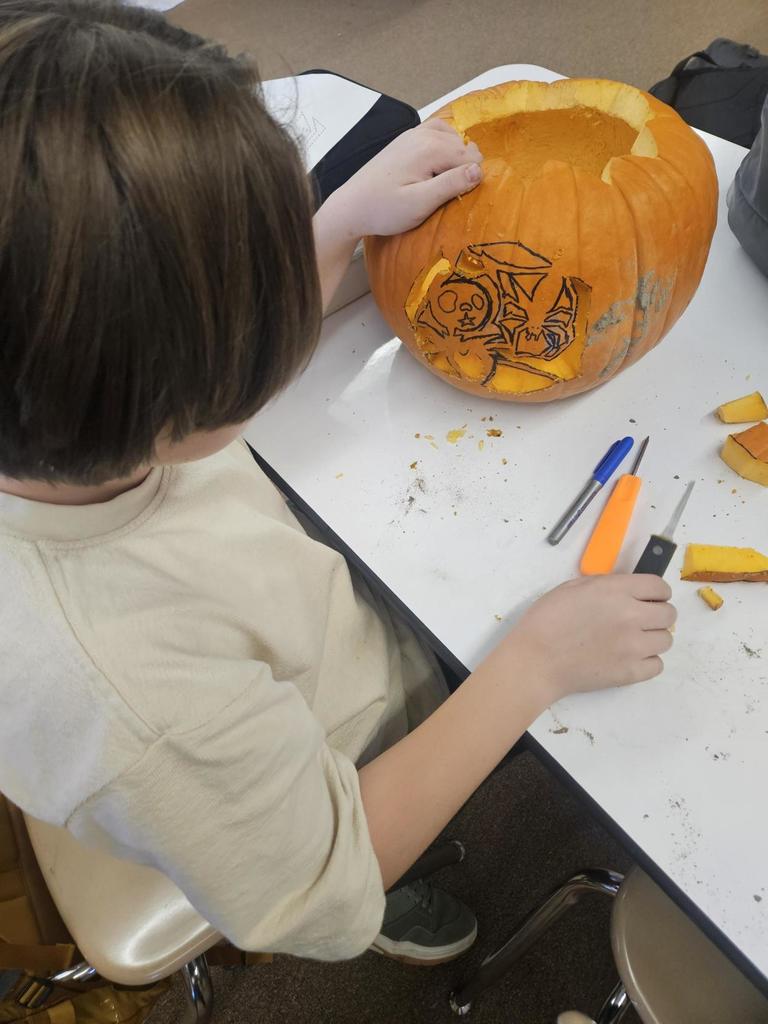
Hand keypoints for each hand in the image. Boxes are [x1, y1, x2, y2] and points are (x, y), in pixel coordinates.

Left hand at [324, 119, 482, 238]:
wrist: (352, 206)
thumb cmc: (384, 210)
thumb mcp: (420, 203)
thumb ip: (451, 185)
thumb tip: (478, 170)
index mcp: (430, 147)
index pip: (472, 157)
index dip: (470, 179)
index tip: (456, 198)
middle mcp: (423, 133)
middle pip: (463, 146)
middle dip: (463, 168)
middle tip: (447, 194)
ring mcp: (413, 134)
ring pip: (452, 138)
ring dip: (454, 157)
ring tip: (444, 182)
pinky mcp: (405, 140)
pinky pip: (436, 133)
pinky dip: (443, 146)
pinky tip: (437, 166)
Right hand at [501, 574, 675, 701]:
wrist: (535, 660)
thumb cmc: (546, 620)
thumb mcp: (573, 587)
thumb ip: (606, 585)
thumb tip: (628, 591)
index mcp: (616, 591)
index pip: (659, 586)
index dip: (657, 592)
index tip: (650, 598)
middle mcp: (631, 616)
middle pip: (670, 614)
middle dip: (658, 614)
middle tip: (641, 620)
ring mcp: (634, 647)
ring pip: (666, 640)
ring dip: (653, 638)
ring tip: (632, 641)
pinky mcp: (631, 672)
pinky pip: (657, 665)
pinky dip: (647, 662)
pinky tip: (628, 658)